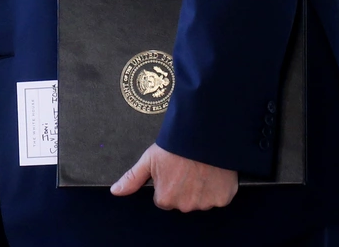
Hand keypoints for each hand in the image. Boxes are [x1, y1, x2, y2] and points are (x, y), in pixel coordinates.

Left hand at [109, 143, 238, 211]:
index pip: (164, 199)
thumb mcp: (149, 159)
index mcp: (165, 199)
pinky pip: (219, 197)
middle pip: (183, 201)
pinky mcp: (223, 198)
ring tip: (201, 168)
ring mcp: (205, 203)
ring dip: (201, 189)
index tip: (173, 170)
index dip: (168, 184)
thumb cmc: (174, 146)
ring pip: (201, 200)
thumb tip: (115, 191)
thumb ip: (132, 178)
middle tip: (187, 168)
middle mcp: (185, 206)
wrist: (203, 134)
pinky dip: (218, 188)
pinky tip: (214, 173)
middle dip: (184, 188)